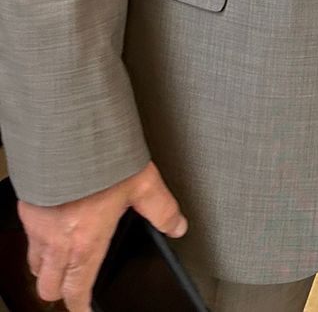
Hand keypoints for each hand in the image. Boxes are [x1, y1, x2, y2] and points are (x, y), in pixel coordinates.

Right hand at [19, 160, 186, 311]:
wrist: (68, 135)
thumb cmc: (101, 159)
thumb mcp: (143, 184)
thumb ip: (162, 208)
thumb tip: (177, 225)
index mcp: (86, 243)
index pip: (77, 290)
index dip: (81, 305)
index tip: (86, 307)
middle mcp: (58, 242)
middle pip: (47, 288)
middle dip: (60, 290)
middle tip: (73, 284)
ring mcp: (38, 227)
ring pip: (34, 265)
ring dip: (47, 266)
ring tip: (62, 258)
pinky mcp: (27, 208)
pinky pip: (27, 236)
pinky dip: (37, 239)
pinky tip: (52, 225)